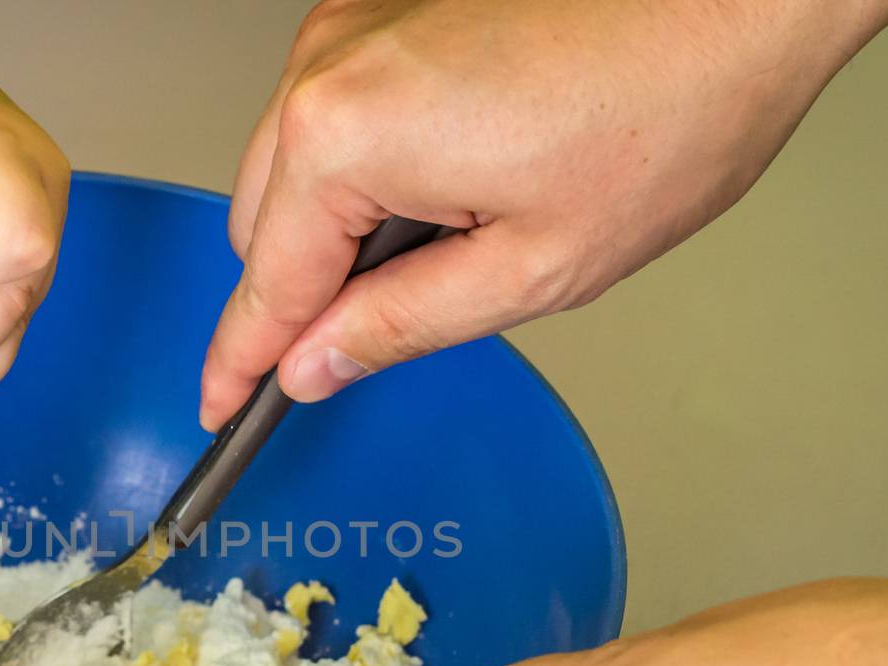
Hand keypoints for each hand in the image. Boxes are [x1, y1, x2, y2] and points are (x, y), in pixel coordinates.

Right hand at [199, 0, 887, 429]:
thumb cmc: (666, 113)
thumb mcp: (529, 269)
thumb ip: (399, 326)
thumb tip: (316, 363)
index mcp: (349, 133)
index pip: (267, 282)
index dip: (242, 360)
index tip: (221, 405)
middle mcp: (329, 65)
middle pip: (261, 223)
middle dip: (300, 291)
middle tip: (366, 343)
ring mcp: (353, 25)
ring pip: (292, 167)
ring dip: (334, 227)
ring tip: (451, 242)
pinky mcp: (385, 8)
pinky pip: (331, 115)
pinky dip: (362, 168)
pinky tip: (452, 182)